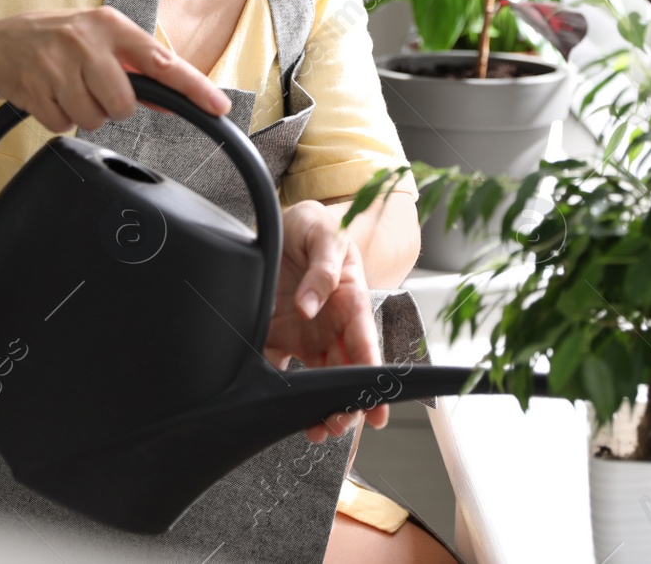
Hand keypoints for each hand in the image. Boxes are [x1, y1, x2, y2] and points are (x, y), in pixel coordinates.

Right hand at [0, 6, 230, 129]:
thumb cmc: (58, 42)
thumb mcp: (99, 42)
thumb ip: (135, 69)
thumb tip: (172, 100)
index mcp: (110, 24)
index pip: (161, 61)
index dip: (193, 87)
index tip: (219, 106)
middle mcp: (85, 40)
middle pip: (123, 104)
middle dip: (110, 106)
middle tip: (91, 87)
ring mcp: (56, 63)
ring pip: (93, 118)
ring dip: (82, 112)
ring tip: (66, 88)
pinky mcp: (32, 87)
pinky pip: (63, 124)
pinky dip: (58, 117)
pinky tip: (47, 95)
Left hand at [265, 201, 388, 442]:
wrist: (280, 221)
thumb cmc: (313, 226)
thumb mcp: (325, 235)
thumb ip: (323, 268)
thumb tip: (310, 307)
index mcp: (351, 302)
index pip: (365, 345)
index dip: (372, 378)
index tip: (376, 408)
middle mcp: (332, 325)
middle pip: (345, 372)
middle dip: (347, 404)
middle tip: (339, 426)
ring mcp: (306, 334)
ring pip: (318, 379)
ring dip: (319, 406)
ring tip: (316, 430)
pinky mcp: (278, 335)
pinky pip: (278, 366)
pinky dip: (277, 390)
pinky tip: (274, 407)